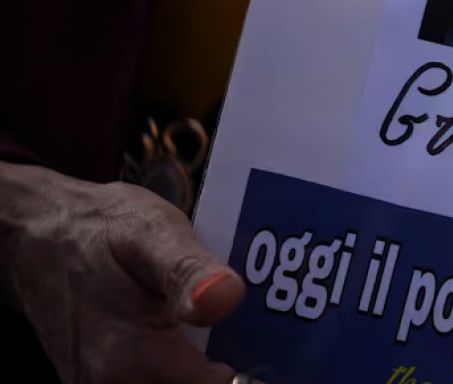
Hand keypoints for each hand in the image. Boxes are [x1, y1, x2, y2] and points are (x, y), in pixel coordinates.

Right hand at [0, 162, 244, 382]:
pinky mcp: (98, 381)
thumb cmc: (101, 230)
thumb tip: (227, 300)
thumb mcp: (152, 233)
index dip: (249, 372)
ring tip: (222, 325)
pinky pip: (152, 380)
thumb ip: (188, 271)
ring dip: (199, 364)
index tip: (269, 337)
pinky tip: (194, 332)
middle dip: (226, 366)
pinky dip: (178, 363)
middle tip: (249, 326)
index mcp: (133, 360)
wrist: (35, 237)